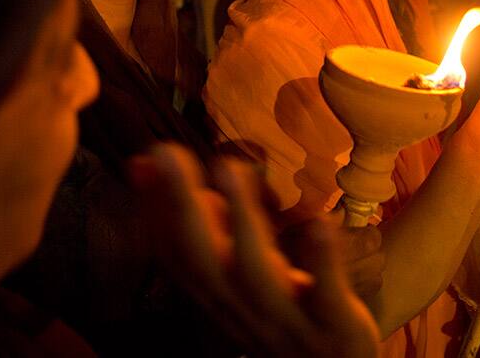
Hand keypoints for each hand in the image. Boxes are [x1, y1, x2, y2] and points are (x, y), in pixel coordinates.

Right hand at [128, 145, 380, 357]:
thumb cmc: (285, 316)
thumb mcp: (242, 275)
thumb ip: (212, 229)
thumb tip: (169, 176)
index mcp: (220, 296)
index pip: (176, 253)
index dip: (156, 209)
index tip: (145, 159)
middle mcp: (242, 309)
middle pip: (203, 258)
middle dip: (180, 205)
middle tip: (166, 152)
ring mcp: (287, 321)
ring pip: (254, 273)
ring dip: (240, 221)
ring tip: (230, 168)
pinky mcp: (334, 327)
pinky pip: (324, 296)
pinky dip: (321, 261)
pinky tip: (318, 223)